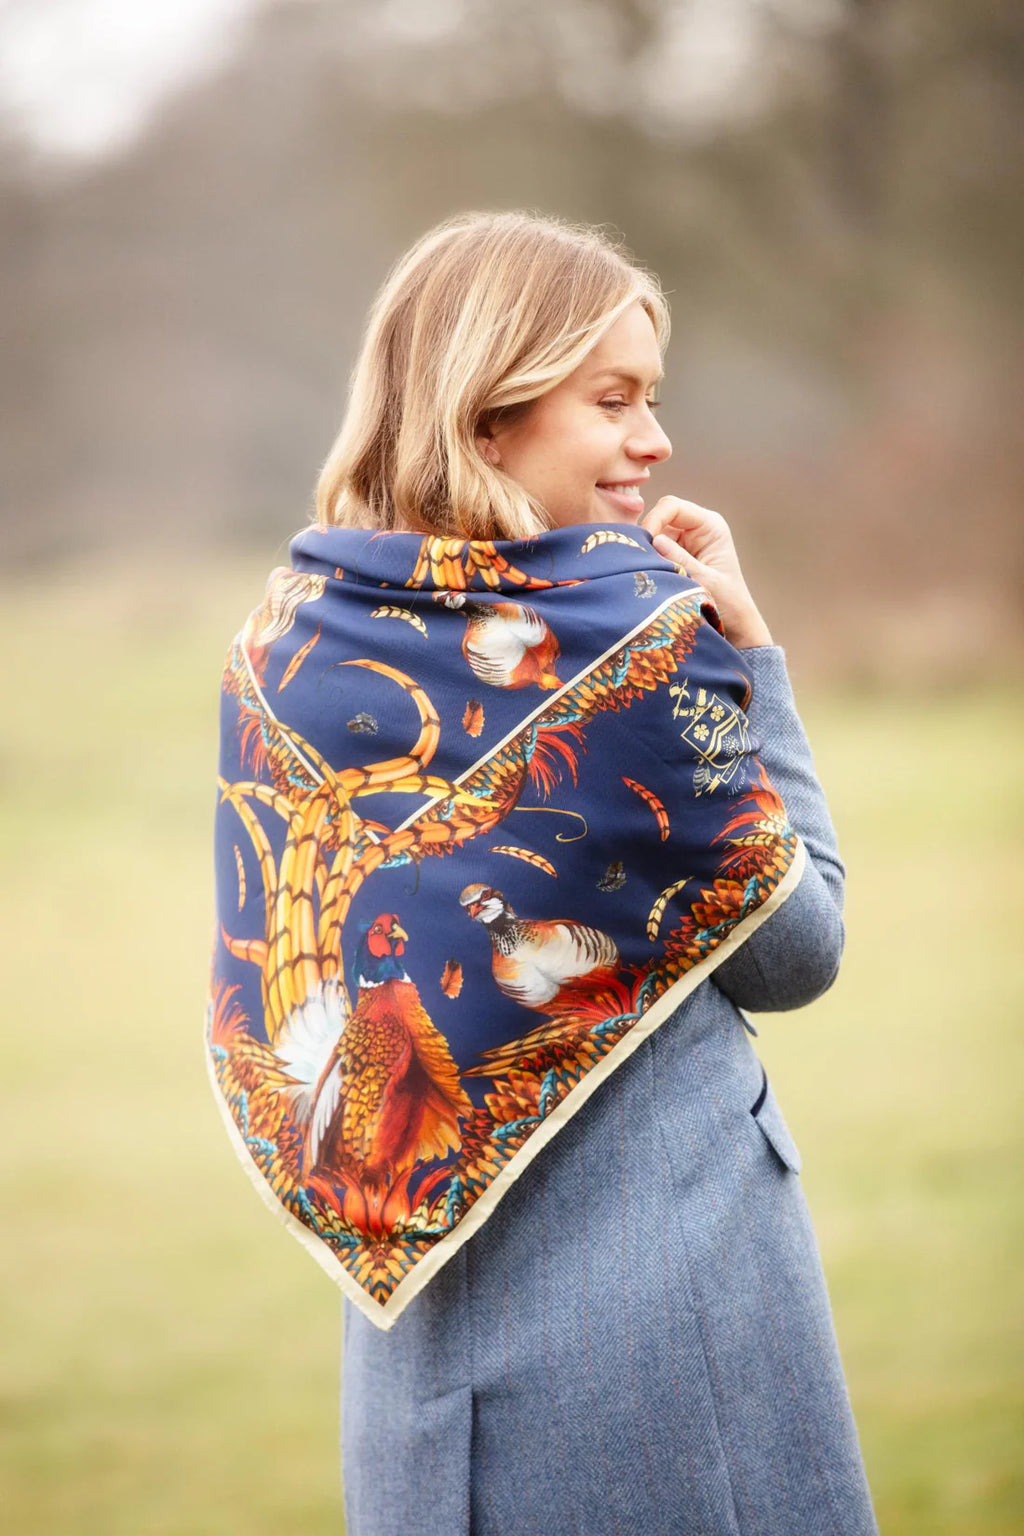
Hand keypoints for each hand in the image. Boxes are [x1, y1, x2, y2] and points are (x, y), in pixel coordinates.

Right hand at [641, 496, 772, 649]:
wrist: (735, 624)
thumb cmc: (728, 603)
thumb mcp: (704, 581)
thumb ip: (679, 560)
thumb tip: (654, 540)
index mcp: (710, 525)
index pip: (672, 506)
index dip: (654, 519)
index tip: (644, 543)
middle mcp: (697, 527)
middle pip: (660, 517)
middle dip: (647, 536)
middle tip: (639, 560)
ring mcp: (685, 540)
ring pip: (653, 534)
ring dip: (647, 551)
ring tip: (645, 571)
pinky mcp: (676, 554)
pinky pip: (654, 550)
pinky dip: (648, 561)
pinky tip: (648, 575)